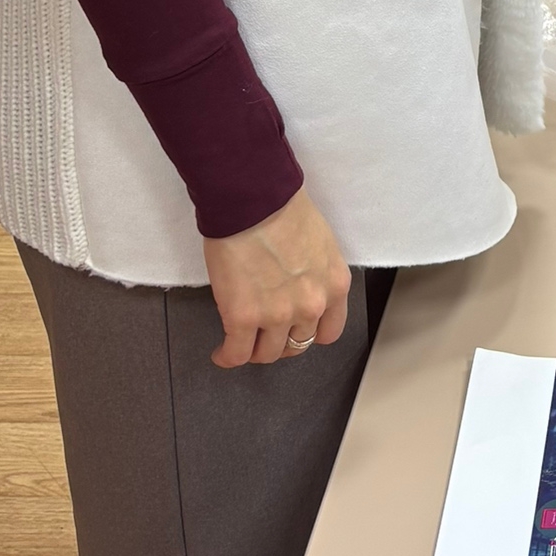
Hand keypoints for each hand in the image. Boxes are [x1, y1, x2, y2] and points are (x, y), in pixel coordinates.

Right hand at [202, 188, 350, 368]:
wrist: (253, 199)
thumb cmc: (282, 208)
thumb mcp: (319, 243)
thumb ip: (316, 273)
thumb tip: (300, 285)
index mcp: (334, 285)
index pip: (329, 331)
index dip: (309, 333)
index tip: (295, 331)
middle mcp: (311, 305)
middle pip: (297, 345)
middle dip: (280, 341)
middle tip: (265, 334)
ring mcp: (277, 315)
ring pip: (266, 354)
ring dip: (254, 350)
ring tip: (241, 342)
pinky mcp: (242, 318)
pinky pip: (236, 353)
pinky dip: (226, 357)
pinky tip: (221, 352)